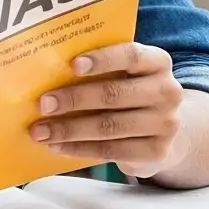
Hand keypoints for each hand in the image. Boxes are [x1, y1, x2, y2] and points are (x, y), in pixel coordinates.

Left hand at [32, 43, 187, 178]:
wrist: (168, 132)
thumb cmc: (134, 94)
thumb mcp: (128, 75)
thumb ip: (102, 71)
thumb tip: (49, 74)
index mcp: (158, 62)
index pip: (131, 55)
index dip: (102, 59)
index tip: (72, 65)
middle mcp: (167, 91)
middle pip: (114, 94)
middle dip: (73, 99)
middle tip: (43, 104)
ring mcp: (165, 124)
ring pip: (108, 126)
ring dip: (69, 129)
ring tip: (41, 131)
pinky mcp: (156, 152)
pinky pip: (110, 150)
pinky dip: (78, 148)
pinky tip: (57, 146)